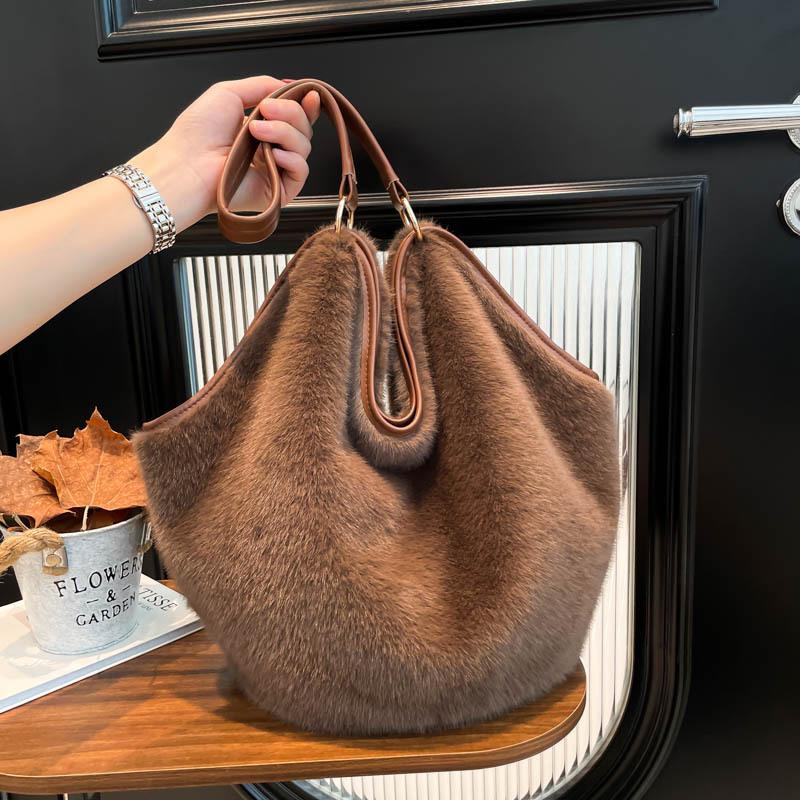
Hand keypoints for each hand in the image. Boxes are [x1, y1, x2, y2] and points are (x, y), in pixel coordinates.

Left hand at [130, 76, 319, 230]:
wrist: (187, 164)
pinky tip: (274, 154)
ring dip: (284, 132)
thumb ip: (262, 86)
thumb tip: (289, 85)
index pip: (294, 119)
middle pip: (302, 129)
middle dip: (290, 113)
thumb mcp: (229, 93)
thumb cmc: (197, 134)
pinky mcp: (278, 192)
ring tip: (256, 130)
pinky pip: (300, 172)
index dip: (305, 107)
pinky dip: (292, 159)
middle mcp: (270, 151)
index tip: (309, 96)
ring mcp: (275, 171)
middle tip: (266, 110)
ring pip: (303, 147)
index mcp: (260, 130)